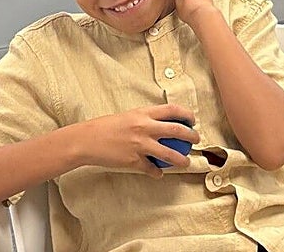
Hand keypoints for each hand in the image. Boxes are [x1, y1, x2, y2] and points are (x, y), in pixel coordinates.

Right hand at [74, 104, 198, 177]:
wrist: (87, 140)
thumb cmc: (106, 127)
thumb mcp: (128, 116)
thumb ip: (145, 118)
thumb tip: (162, 123)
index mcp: (143, 113)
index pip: (172, 110)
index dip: (186, 114)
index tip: (192, 120)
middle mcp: (144, 127)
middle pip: (176, 130)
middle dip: (191, 136)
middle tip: (196, 140)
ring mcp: (140, 145)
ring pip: (169, 153)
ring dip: (181, 160)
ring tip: (186, 163)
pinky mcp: (133, 160)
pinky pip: (151, 169)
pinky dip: (156, 172)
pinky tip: (159, 174)